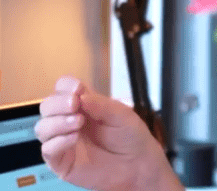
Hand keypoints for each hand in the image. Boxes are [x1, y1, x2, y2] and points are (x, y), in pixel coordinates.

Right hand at [34, 76, 182, 190]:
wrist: (138, 164)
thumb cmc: (131, 137)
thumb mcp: (121, 114)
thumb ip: (100, 104)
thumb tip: (80, 96)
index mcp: (83, 105)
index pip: (63, 89)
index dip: (66, 86)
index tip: (77, 88)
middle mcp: (69, 121)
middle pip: (47, 106)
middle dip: (58, 103)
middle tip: (74, 104)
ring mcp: (63, 141)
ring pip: (43, 128)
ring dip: (57, 122)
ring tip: (78, 122)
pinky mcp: (62, 162)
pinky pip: (48, 150)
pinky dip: (58, 141)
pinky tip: (73, 137)